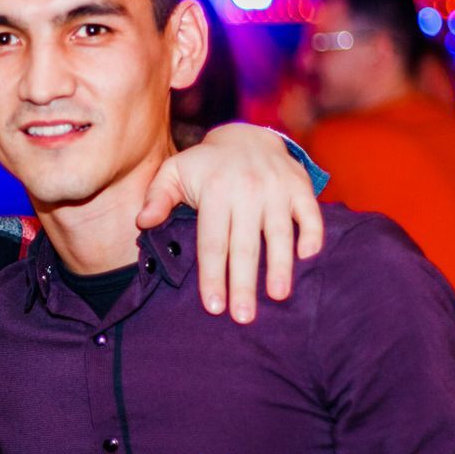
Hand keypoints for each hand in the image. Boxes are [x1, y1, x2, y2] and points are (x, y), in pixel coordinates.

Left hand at [136, 124, 323, 323]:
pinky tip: (306, 258)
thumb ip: (157, 197)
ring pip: (279, 234)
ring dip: (280, 267)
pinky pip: (310, 214)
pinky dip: (311, 235)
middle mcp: (247, 190)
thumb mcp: (174, 172)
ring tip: (277, 296)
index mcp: (215, 191)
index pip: (212, 243)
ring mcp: (276, 188)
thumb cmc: (205, 164)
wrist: (246, 136)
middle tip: (244, 317)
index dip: (213, 276)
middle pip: (245, 246)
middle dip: (244, 284)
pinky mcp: (300, 187)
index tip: (213, 307)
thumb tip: (142, 222)